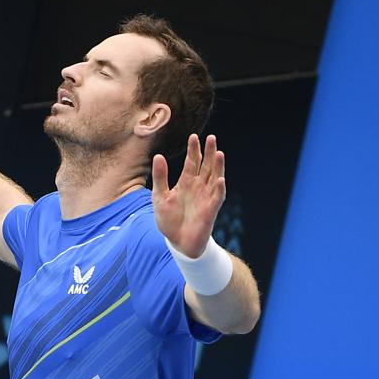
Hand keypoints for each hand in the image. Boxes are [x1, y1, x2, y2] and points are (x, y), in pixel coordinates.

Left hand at [151, 133, 225, 257]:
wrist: (177, 242)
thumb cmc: (169, 220)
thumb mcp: (159, 196)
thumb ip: (160, 177)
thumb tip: (158, 156)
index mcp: (185, 183)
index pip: (191, 162)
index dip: (193, 150)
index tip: (194, 137)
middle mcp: (198, 187)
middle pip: (206, 166)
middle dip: (209, 153)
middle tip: (211, 138)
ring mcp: (206, 197)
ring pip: (214, 178)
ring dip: (218, 167)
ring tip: (219, 153)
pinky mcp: (210, 210)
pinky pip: (217, 197)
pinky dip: (218, 189)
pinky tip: (219, 180)